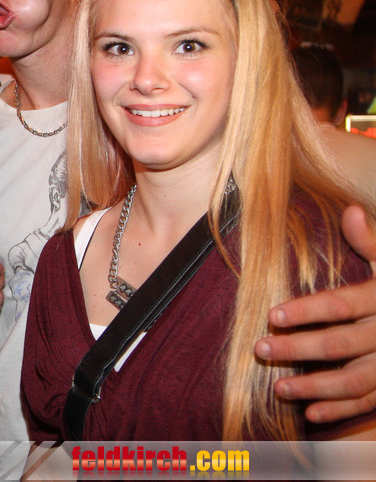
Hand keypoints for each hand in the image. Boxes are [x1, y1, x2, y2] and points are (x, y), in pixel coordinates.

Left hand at [255, 204, 375, 421]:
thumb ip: (371, 241)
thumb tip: (350, 210)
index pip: (341, 305)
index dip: (307, 310)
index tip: (272, 314)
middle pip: (339, 344)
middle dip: (298, 349)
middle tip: (259, 349)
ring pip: (353, 380)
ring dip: (314, 387)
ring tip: (278, 388)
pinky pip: (369, 402)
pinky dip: (340, 410)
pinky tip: (310, 413)